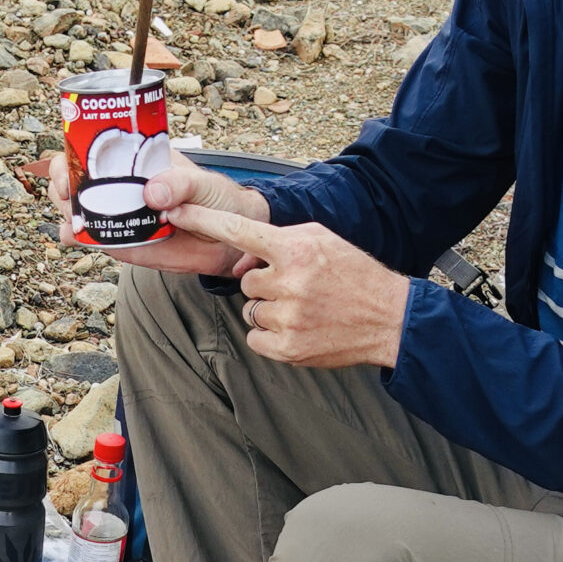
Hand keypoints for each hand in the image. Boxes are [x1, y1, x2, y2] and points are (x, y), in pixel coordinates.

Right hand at [48, 150, 270, 273]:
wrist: (228, 240)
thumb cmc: (217, 199)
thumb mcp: (203, 184)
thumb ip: (181, 185)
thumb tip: (152, 194)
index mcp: (136, 160)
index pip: (95, 146)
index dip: (73, 152)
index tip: (70, 164)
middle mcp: (121, 184)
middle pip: (77, 177)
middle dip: (62, 183)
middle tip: (68, 195)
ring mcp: (118, 212)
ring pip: (78, 208)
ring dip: (65, 210)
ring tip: (72, 218)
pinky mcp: (122, 241)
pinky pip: (92, 237)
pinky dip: (76, 236)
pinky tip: (72, 236)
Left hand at [173, 206, 411, 370]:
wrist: (387, 318)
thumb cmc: (353, 274)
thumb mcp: (321, 240)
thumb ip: (280, 241)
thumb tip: (242, 257)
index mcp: (296, 249)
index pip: (238, 231)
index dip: (203, 220)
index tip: (175, 212)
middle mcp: (289, 282)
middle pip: (246, 283)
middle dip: (265, 285)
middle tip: (297, 288)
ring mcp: (288, 318)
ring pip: (251, 311)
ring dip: (270, 310)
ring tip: (304, 309)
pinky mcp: (289, 349)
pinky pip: (255, 338)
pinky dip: (269, 335)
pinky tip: (297, 328)